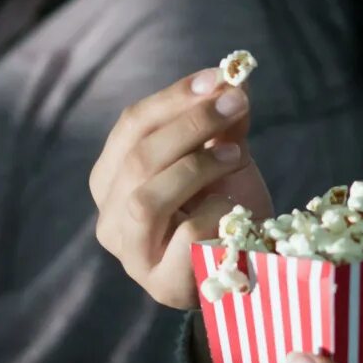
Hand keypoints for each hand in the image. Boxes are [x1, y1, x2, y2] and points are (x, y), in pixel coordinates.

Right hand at [88, 69, 273, 311]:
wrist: (252, 269)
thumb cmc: (227, 210)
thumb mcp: (225, 157)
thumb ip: (222, 122)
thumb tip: (231, 77)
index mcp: (111, 179)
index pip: (129, 127)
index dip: (173, 98)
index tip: (218, 78)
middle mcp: (110, 218)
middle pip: (136, 159)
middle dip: (189, 125)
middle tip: (235, 105)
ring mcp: (132, 256)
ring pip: (147, 199)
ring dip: (197, 166)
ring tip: (235, 155)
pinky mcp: (162, 285)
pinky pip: (183, 236)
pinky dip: (214, 213)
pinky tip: (234, 211)